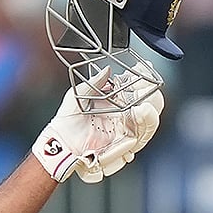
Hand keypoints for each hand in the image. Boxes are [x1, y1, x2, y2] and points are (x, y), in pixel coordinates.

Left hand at [33, 64, 164, 183]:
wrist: (62, 143)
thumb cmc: (67, 121)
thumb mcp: (77, 95)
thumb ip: (94, 81)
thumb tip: (107, 70)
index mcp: (116, 99)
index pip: (136, 86)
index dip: (143, 76)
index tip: (143, 69)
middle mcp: (125, 113)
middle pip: (150, 102)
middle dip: (151, 92)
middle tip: (146, 86)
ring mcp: (127, 128)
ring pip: (150, 119)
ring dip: (151, 110)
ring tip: (145, 105)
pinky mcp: (125, 142)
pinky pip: (140, 134)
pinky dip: (145, 123)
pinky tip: (142, 113)